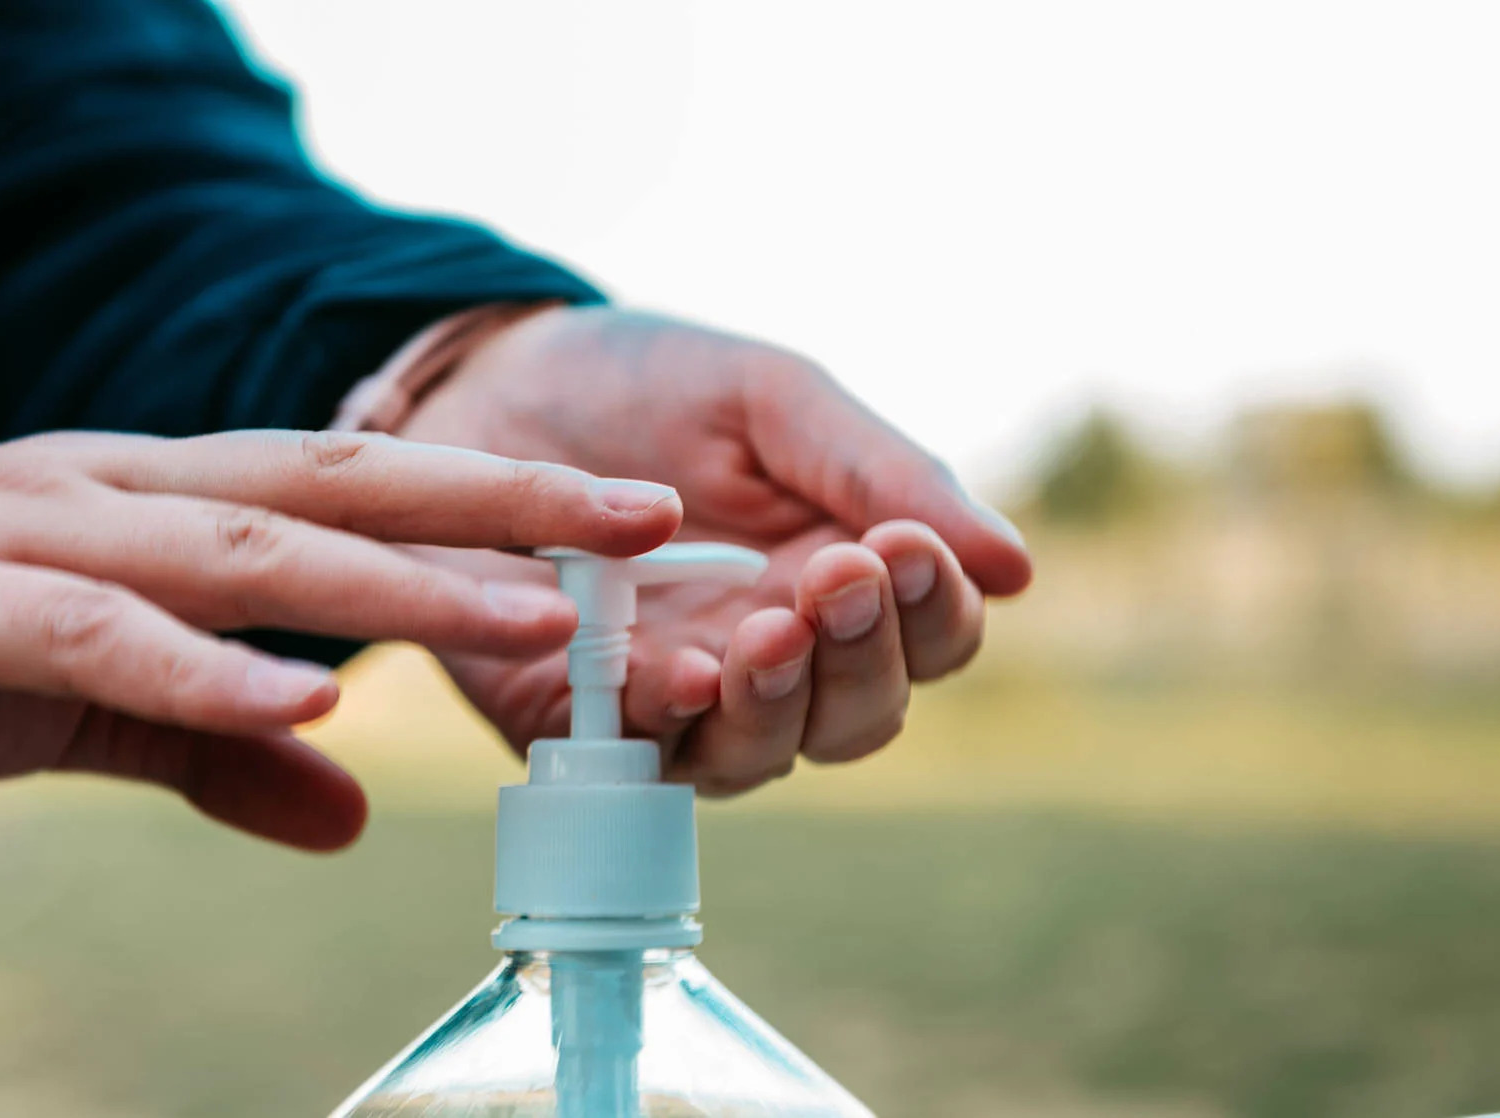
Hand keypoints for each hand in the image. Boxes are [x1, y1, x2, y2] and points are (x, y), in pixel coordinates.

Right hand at [0, 429, 679, 847]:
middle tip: (639, 527)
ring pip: (245, 546)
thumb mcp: (107, 703)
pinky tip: (302, 694)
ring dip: (392, 582)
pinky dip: (202, 664)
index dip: (498, 497)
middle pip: (339, 485)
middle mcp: (131, 487)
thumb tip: (346, 814)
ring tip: (521, 612)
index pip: (365, 483)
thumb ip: (223, 748)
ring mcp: (44, 527)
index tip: (631, 523)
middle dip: (495, 504)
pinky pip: (98, 631)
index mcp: (177, 498)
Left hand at [398, 306, 1031, 794]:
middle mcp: (776, 657)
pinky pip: (644, 754)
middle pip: (864, 714)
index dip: (935, 609)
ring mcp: (682, 697)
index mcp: (838, 578)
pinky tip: (678, 673)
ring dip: (780, 700)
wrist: (484, 382)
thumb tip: (1015, 569)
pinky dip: (668, 721)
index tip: (905, 548)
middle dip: (863, 655)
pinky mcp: (586, 722)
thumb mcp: (770, 400)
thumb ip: (881, 474)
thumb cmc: (643, 386)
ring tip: (766, 633)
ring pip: (768, 752)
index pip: (933, 637)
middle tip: (835, 577)